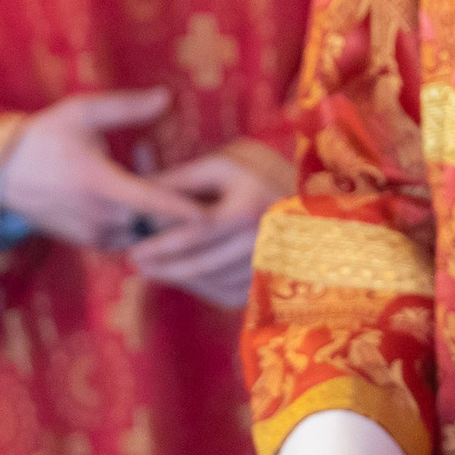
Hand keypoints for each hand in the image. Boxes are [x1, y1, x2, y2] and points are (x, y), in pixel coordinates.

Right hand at [0, 89, 203, 249]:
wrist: (0, 177)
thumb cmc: (43, 138)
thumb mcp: (80, 113)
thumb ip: (125, 108)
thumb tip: (166, 97)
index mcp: (100, 184)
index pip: (152, 202)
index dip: (183, 209)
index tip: (211, 213)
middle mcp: (100, 217)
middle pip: (156, 221)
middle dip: (173, 204)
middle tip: (184, 181)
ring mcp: (96, 235)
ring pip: (145, 232)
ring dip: (157, 215)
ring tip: (158, 184)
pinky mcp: (93, 245)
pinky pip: (130, 238)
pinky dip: (141, 223)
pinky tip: (138, 198)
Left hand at [127, 139, 295, 306]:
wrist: (321, 204)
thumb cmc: (268, 172)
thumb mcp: (231, 161)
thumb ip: (187, 176)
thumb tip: (141, 191)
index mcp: (246, 209)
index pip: (190, 230)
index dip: (157, 240)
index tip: (132, 243)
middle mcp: (259, 242)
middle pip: (196, 262)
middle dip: (160, 264)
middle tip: (134, 260)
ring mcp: (267, 267)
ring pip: (210, 281)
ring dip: (176, 278)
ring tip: (151, 270)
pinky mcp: (270, 284)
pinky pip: (227, 292)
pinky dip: (201, 288)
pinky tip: (183, 277)